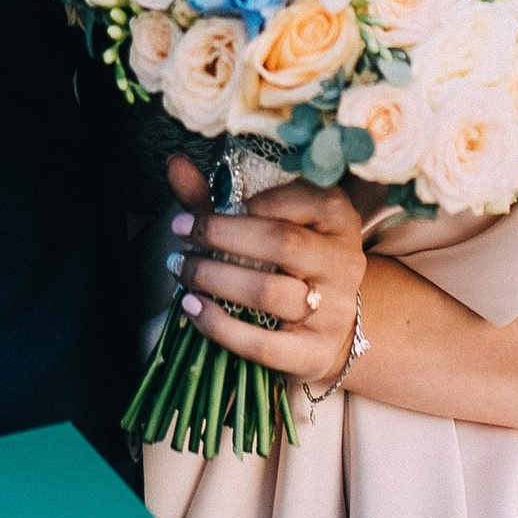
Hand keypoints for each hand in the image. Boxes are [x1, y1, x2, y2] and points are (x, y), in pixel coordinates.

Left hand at [162, 152, 366, 394]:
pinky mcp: (313, 353)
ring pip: (268, 292)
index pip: (305, 198)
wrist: (331, 324)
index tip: (212, 203)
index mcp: (337, 220)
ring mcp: (332, 311)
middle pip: (282, 243)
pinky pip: (262, 344)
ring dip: (214, 278)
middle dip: (222, 235)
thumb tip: (175, 164)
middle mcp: (342, 263)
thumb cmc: (290, 262)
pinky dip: (219, 326)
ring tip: (182, 269)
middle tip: (181, 232)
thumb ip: (220, 195)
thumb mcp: (267, 222)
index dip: (253, 200)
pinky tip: (192, 307)